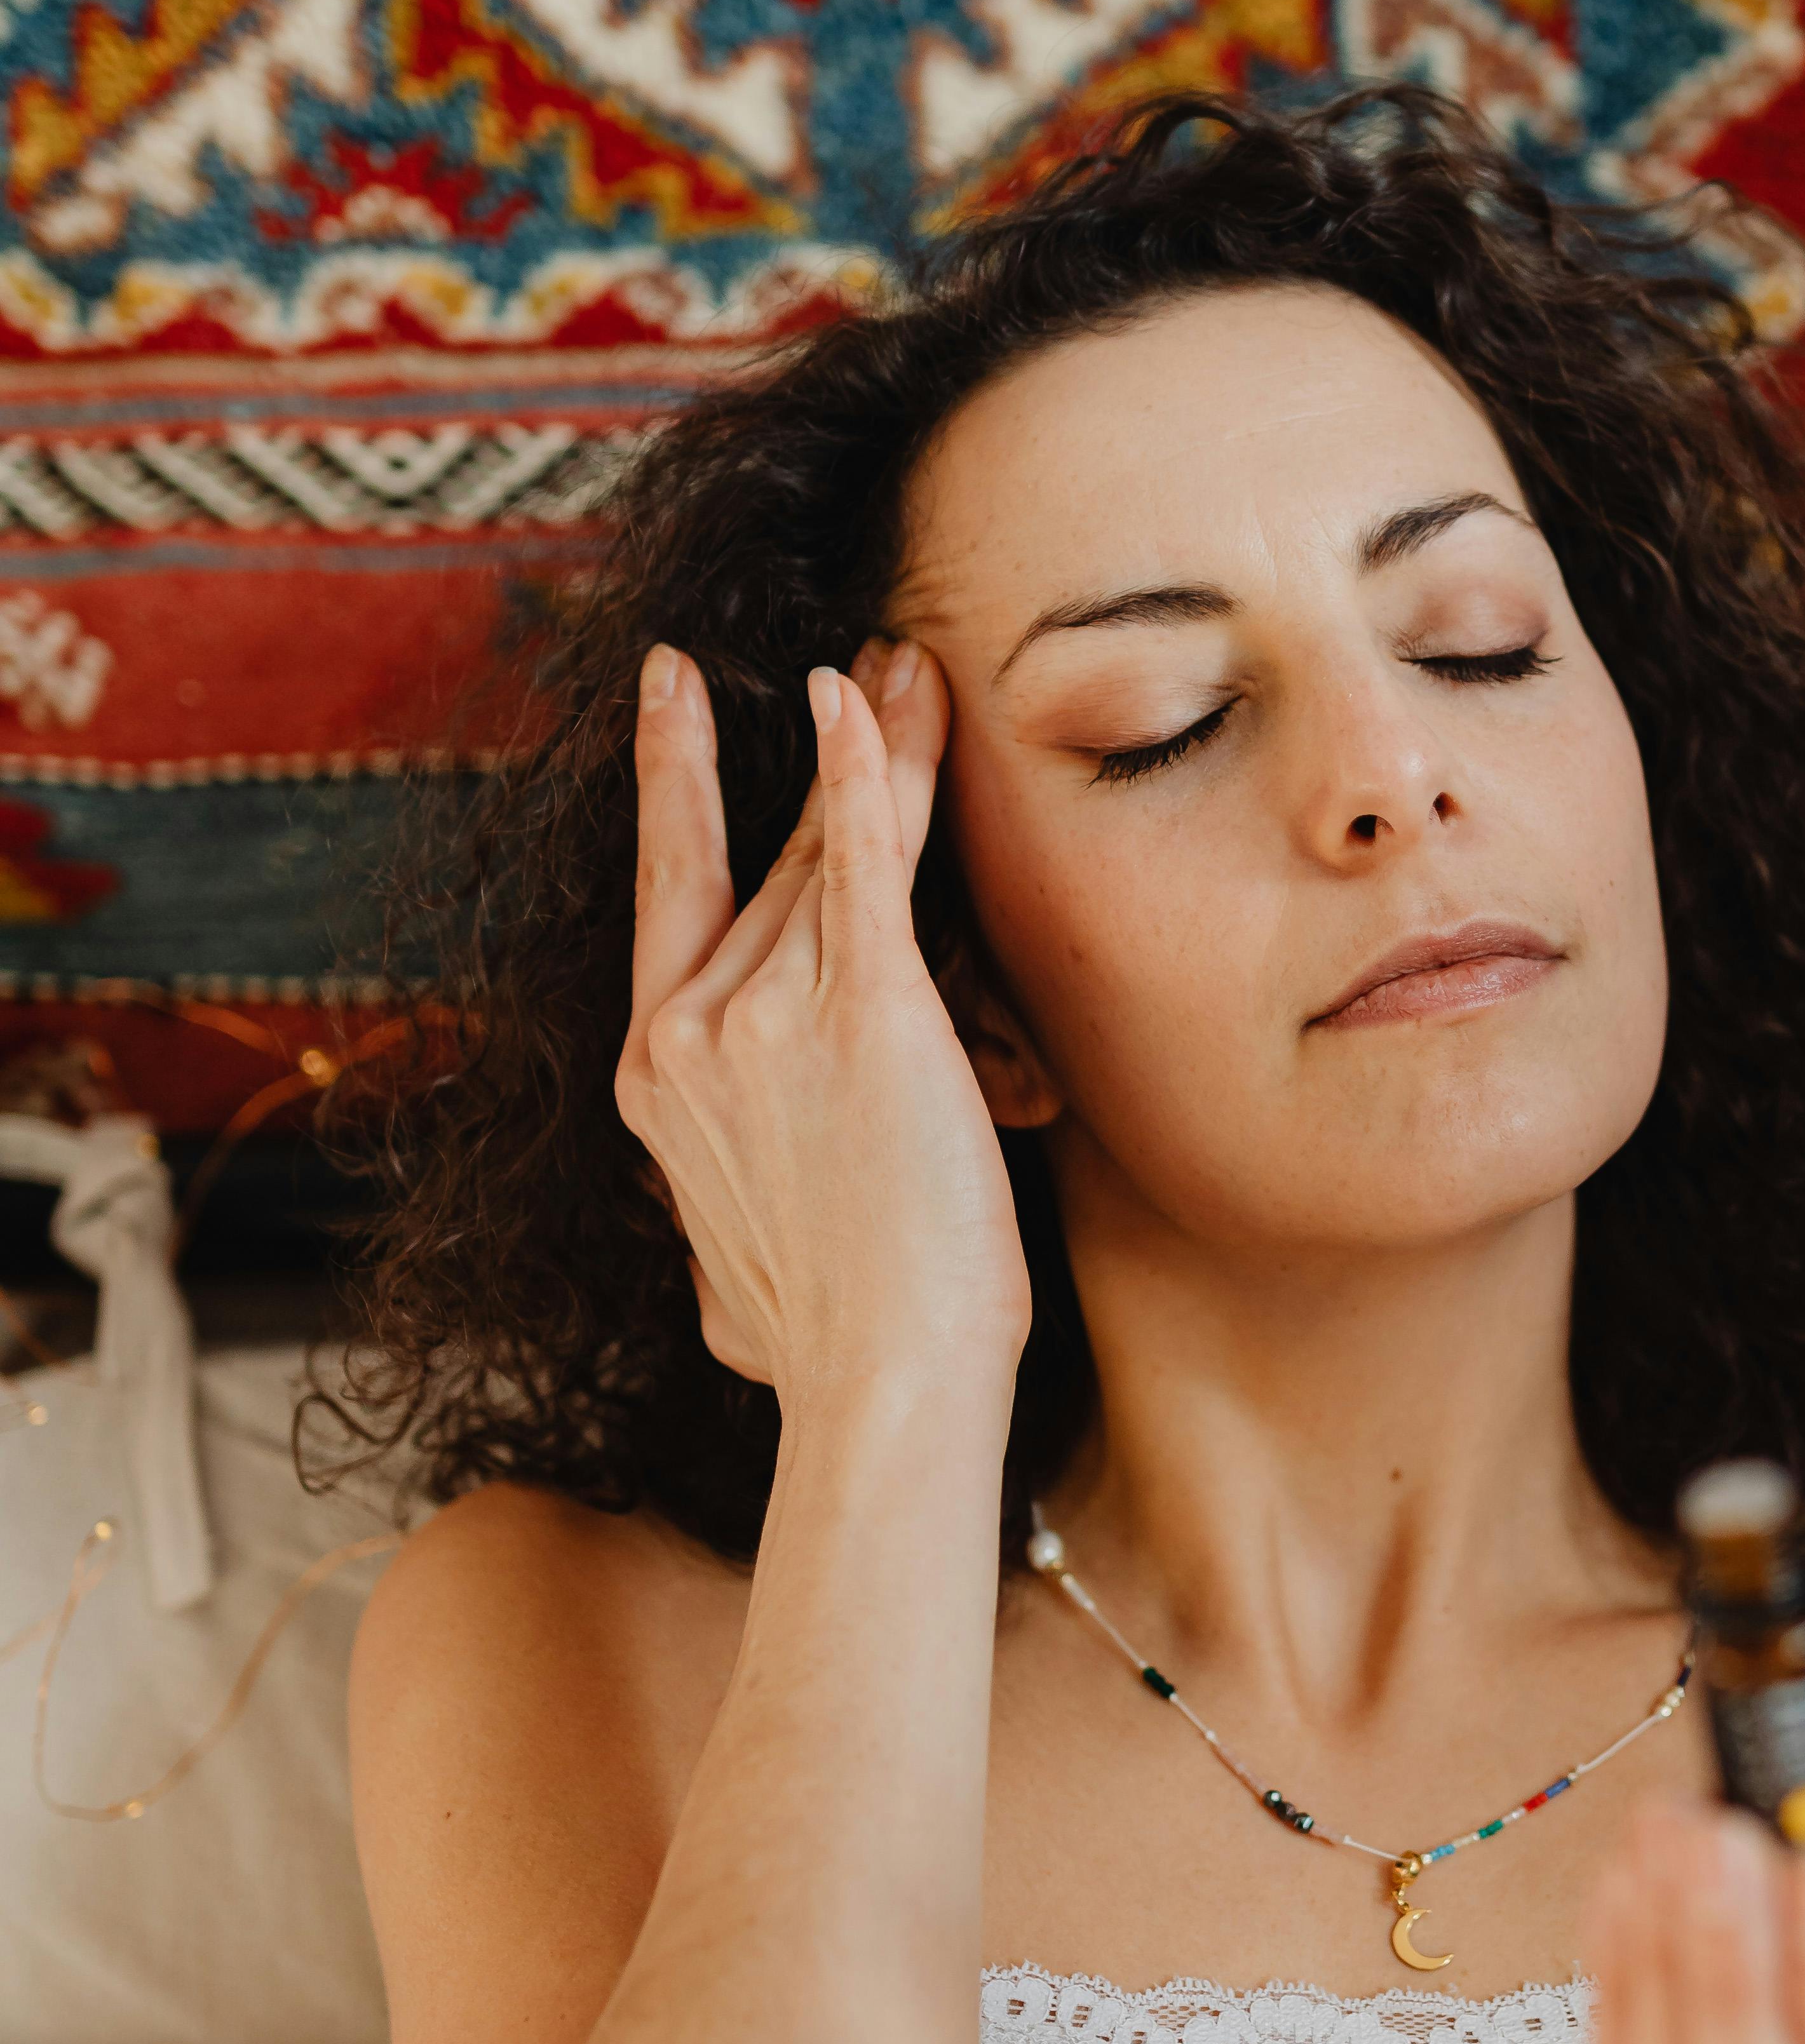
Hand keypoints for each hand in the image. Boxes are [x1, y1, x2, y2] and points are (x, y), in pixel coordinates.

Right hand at [615, 636, 1031, 1410]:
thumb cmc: (831, 1350)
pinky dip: (867, 773)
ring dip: (882, 745)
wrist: (882, 1384)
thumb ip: (723, 1218)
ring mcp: (764, 1019)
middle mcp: (688, 1032)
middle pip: (771, 869)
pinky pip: (865, 867)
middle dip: (829, 762)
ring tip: (914, 664)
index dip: (672, 783)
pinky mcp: (863, 1016)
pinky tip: (868, 697)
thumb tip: (724, 1287)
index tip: (674, 695)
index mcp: (651, 1080)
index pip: (672, 896)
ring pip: (831, 856)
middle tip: (875, 659)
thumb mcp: (735, 1272)